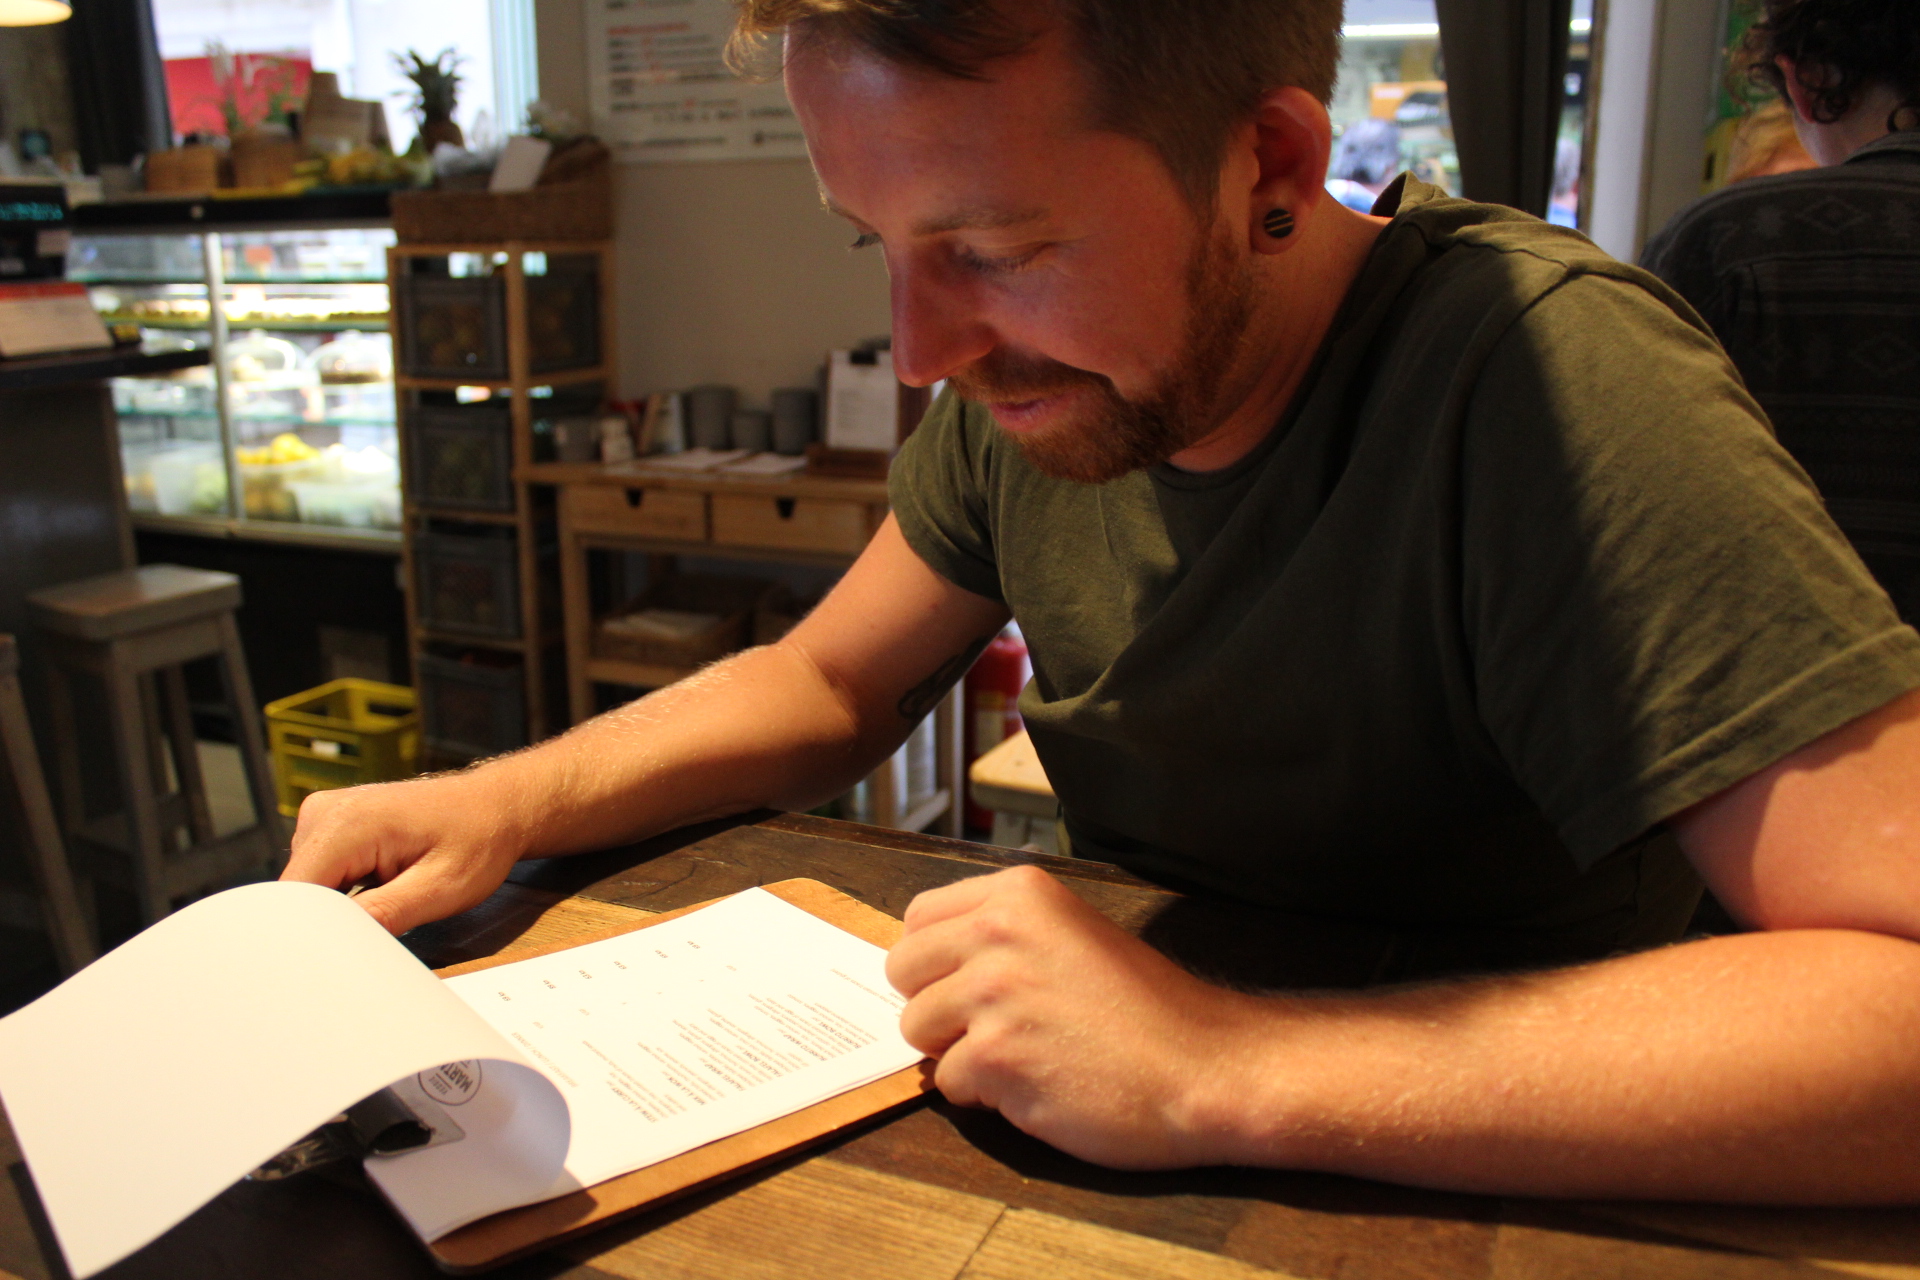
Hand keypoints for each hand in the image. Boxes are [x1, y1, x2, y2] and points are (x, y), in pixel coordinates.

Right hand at [279, 773, 530, 934]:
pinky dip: (343, 892)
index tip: (336, 957)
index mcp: (345, 823)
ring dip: (338, 907)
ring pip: (309, 886)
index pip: (293, 895)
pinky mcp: (332, 825)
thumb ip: (382, 915)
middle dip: (328, 921)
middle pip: (298, 892)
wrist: (495, 807)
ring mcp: (325, 816)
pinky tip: (379, 891)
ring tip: (388, 902)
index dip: (308, 933)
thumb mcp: (438, 889)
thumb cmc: (478, 841)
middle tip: (378, 931)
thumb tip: (333, 945)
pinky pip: (321, 872)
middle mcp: (324, 813)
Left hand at [886, 865, 1270, 1169]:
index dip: (936, 960)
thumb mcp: (1072, 935)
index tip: (970, 982)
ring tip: (1023, 1054)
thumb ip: (1004, 935)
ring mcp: (995, 993)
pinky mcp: (996, 1055)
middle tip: (994, 1026)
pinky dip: (984, 1095)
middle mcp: (999, 931)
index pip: (918, 918)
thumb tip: (931, 961)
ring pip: (916, 1028)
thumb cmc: (1146, 1011)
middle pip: (902, 970)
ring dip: (957, 1052)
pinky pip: (947, 1082)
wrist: (1205, 1066)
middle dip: (936, 1005)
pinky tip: (1038, 1083)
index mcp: (1019, 893)